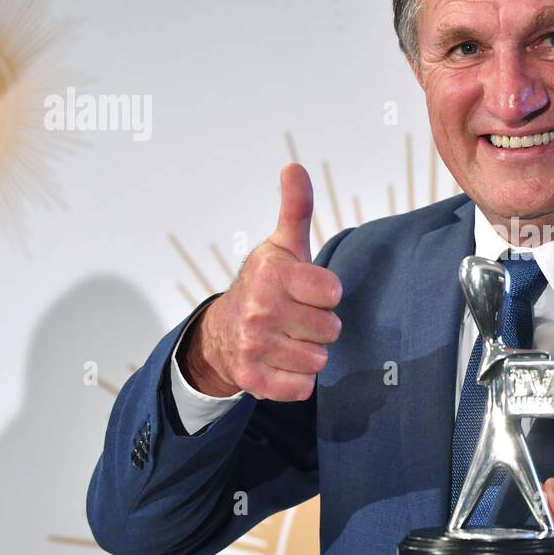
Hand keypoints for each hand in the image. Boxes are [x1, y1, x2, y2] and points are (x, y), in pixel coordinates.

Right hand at [182, 162, 342, 400]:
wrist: (221, 333)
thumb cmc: (265, 286)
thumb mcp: (282, 246)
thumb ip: (296, 208)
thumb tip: (294, 167)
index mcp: (272, 274)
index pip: (332, 293)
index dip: (326, 295)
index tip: (309, 291)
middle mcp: (260, 309)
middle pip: (331, 330)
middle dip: (320, 326)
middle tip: (298, 317)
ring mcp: (254, 346)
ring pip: (319, 360)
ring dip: (310, 353)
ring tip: (290, 339)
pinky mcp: (253, 379)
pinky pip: (303, 387)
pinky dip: (298, 380)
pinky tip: (282, 362)